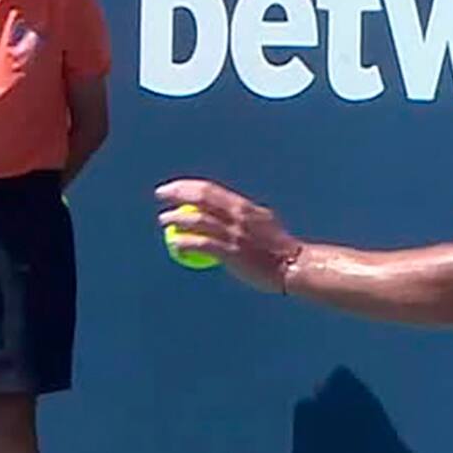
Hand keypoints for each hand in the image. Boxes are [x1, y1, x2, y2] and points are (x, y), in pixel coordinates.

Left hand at [156, 178, 302, 293]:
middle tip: (161, 195)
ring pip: (198, 219)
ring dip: (178, 218)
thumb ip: (241, 219)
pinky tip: (176, 244)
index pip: (211, 190)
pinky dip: (185, 242)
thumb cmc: (276, 249)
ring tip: (165, 220)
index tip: (172, 188)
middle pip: (202, 197)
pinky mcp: (232, 252)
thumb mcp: (261, 225)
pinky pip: (202, 244)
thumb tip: (220, 218)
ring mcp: (235, 234)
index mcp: (245, 207)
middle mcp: (239, 216)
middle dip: (178, 192)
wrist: (292, 266)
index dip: (187, 186)